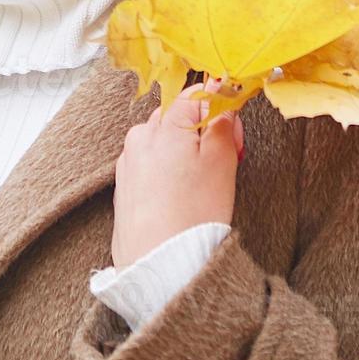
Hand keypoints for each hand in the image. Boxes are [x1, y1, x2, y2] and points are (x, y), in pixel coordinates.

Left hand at [110, 77, 245, 268]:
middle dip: (202, 132)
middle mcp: (140, 137)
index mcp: (164, 126)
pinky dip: (167, 172)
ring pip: (162, 142)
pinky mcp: (124, 186)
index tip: (234, 133)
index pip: (193, 96)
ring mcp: (128, 162)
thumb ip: (221, 124)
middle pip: (176, 117)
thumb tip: (221, 102)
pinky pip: (149, 165)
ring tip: (203, 184)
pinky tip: (181, 197)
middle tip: (225, 161)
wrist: (160, 263)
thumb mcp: (221, 162)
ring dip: (184, 153)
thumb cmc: (193, 213)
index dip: (220, 110)